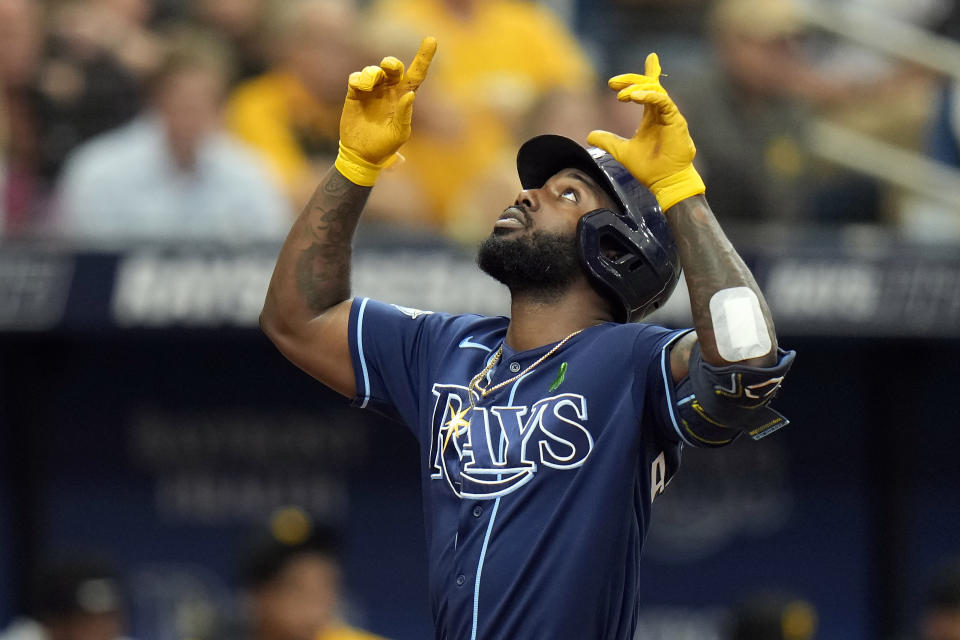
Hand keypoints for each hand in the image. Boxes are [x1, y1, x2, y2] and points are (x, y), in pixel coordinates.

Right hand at [335, 36, 436, 185]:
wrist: (361, 154)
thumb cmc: (384, 146)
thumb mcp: (399, 133)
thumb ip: (405, 114)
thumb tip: (409, 94)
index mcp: (404, 97)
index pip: (417, 74)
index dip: (424, 57)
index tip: (432, 40)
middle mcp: (389, 90)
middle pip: (393, 67)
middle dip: (391, 63)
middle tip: (389, 67)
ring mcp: (372, 90)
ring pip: (373, 70)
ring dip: (372, 74)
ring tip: (369, 85)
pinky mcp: (355, 93)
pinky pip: (356, 77)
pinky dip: (359, 79)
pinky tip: (360, 88)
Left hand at [587, 53, 704, 210]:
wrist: (664, 182)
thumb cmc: (648, 168)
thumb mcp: (621, 151)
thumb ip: (607, 141)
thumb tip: (590, 136)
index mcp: (651, 115)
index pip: (647, 89)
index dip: (638, 76)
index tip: (616, 78)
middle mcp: (661, 112)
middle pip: (648, 84)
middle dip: (630, 80)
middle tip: (612, 83)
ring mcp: (669, 115)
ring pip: (655, 90)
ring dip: (637, 88)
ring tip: (620, 95)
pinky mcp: (676, 120)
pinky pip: (663, 101)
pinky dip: (649, 96)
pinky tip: (635, 97)